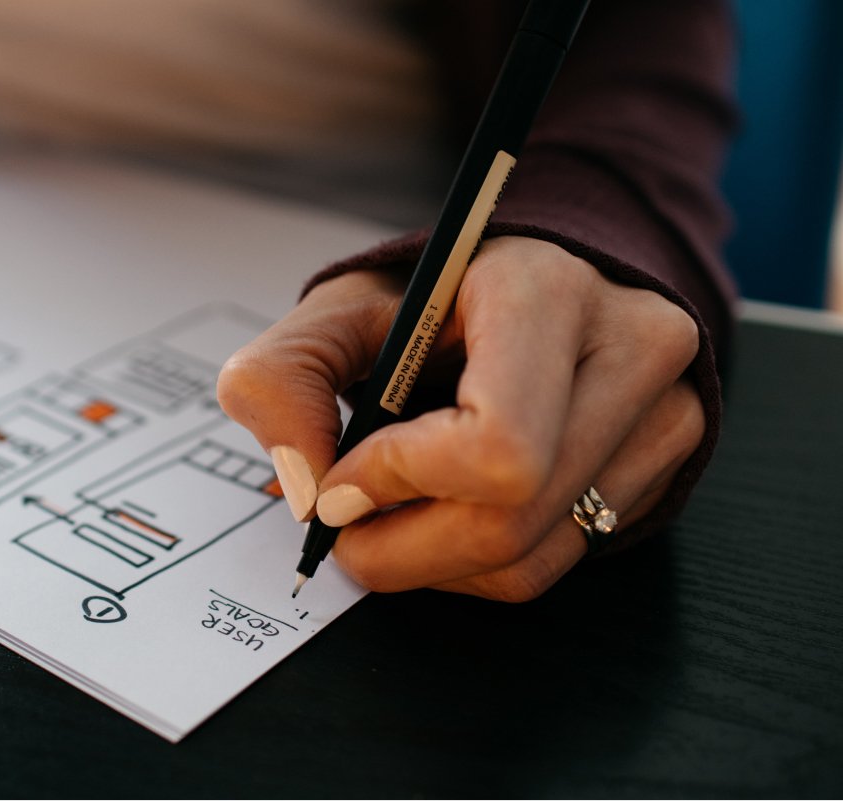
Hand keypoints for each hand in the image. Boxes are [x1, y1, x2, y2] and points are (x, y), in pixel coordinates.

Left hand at [217, 235, 704, 600]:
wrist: (535, 287)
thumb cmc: (436, 297)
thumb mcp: (339, 308)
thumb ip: (283, 378)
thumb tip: (305, 489)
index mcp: (545, 291)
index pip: (496, 444)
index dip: (400, 482)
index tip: (342, 479)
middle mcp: (629, 349)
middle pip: (509, 522)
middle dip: (397, 547)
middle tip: (343, 524)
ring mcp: (664, 415)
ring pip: (528, 561)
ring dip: (427, 564)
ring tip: (385, 517)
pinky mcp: (659, 470)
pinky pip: (551, 566)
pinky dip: (472, 564)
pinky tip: (441, 517)